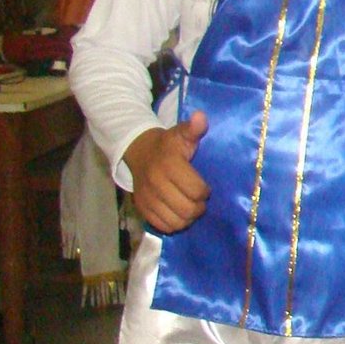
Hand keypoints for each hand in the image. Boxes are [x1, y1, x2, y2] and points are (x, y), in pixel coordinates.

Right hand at [123, 112, 209, 232]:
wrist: (139, 152)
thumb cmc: (167, 145)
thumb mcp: (180, 134)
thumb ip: (193, 129)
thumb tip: (201, 117)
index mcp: (169, 165)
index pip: (195, 190)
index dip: (205, 192)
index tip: (206, 188)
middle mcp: (155, 182)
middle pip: (187, 209)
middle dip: (199, 208)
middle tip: (200, 202)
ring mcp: (146, 197)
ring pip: (175, 221)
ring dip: (188, 218)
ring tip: (190, 209)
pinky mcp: (141, 208)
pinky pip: (161, 226)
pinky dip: (173, 224)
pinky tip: (178, 214)